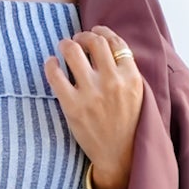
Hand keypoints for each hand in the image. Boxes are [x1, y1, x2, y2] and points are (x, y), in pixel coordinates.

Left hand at [43, 25, 144, 188]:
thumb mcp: (137, 94)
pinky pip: (56, 75)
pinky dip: (51, 64)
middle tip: (77, 41)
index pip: (115, 42)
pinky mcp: (73, 106)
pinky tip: (51, 64)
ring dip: (66, 44)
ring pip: (73, 51)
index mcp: (130, 77)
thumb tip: (106, 47)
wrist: (120, 156)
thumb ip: (126, 72)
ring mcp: (91, 93)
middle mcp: (111, 81)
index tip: (94, 32)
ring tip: (64, 47)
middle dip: (83, 36)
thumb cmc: (128, 124)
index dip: (102, 32)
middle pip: (94, 42)